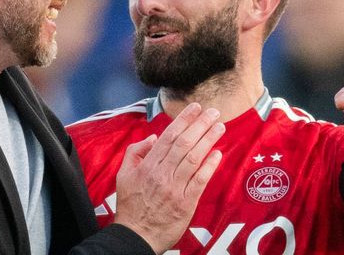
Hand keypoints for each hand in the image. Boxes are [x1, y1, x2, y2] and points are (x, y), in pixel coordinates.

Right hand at [113, 103, 224, 252]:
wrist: (136, 235)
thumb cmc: (131, 205)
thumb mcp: (123, 175)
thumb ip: (135, 153)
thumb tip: (153, 138)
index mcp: (147, 165)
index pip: (168, 136)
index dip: (183, 120)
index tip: (195, 107)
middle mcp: (161, 173)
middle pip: (184, 143)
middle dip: (200, 124)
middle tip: (213, 112)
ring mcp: (174, 188)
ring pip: (193, 158)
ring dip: (208, 140)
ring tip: (219, 126)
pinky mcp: (185, 203)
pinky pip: (199, 181)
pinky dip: (209, 166)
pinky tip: (217, 153)